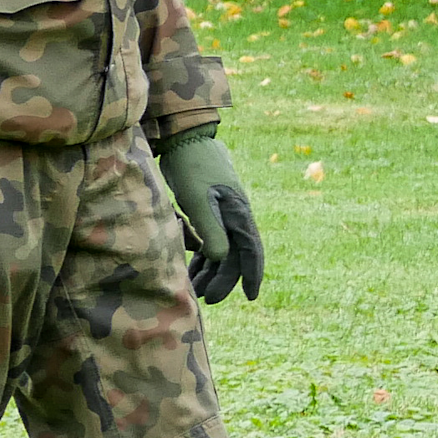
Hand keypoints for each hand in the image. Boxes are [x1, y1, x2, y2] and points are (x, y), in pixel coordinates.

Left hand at [158, 126, 264, 304]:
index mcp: (238, 213)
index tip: (250, 296)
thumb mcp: (198, 200)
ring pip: (222, 249)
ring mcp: (223, 212)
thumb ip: (210, 229)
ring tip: (198, 290)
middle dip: (224, 279)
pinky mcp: (209, 208)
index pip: (251, 250)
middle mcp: (235, 215)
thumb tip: (221, 258)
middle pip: (234, 254)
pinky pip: (210, 239)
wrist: (185, 138)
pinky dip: (202, 256)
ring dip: (212, 270)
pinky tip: (190, 268)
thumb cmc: (191, 168)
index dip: (252, 274)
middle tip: (208, 299)